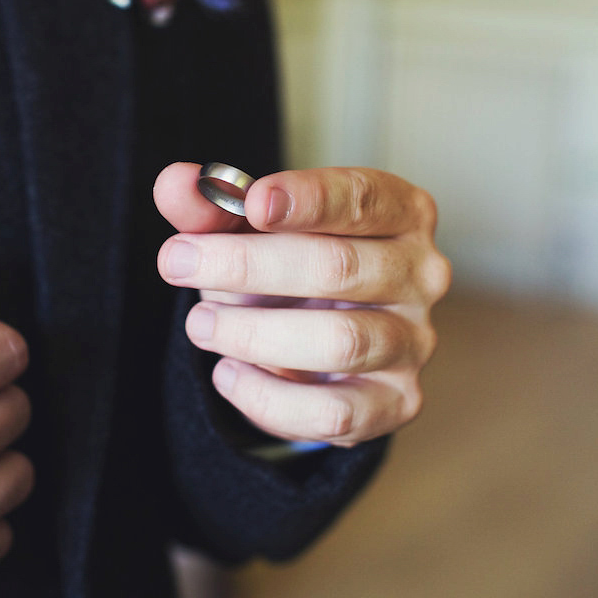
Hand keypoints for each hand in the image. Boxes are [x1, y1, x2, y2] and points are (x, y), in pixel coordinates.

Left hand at [155, 163, 450, 446]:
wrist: (308, 342)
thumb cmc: (284, 268)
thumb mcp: (245, 228)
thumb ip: (212, 205)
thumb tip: (176, 184)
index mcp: (401, 211)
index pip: (362, 197)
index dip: (308, 198)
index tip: (252, 203)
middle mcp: (422, 274)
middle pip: (340, 267)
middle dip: (247, 265)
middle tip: (176, 262)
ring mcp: (414, 342)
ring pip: (340, 342)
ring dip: (253, 334)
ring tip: (200, 325)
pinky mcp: (396, 403)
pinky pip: (334, 412)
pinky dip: (267, 397)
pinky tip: (228, 373)